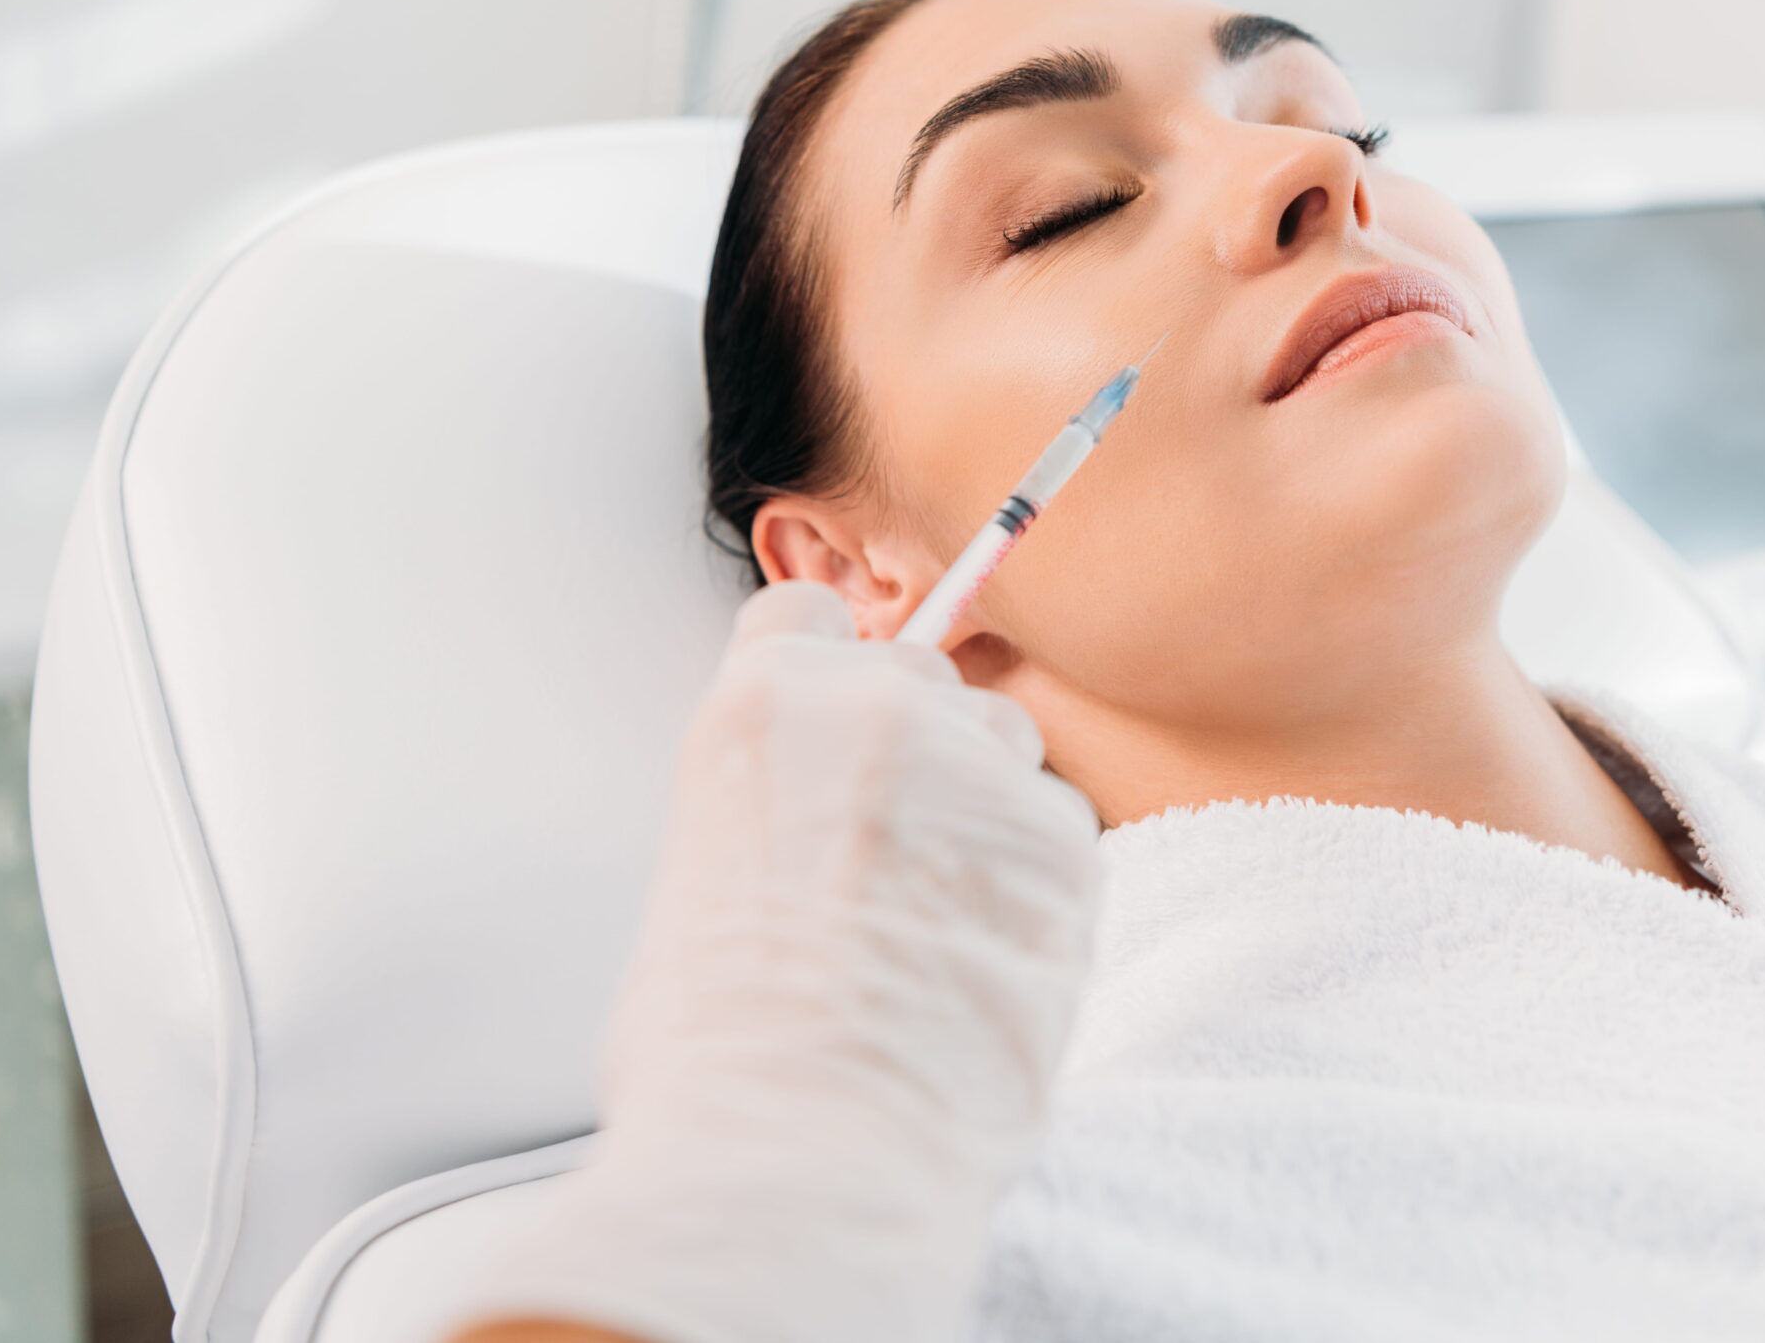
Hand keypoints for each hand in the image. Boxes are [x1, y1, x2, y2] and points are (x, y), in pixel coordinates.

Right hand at [454, 582, 1103, 1342]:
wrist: (807, 1149)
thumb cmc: (722, 1056)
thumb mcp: (696, 884)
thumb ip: (762, 811)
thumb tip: (793, 837)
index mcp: (761, 709)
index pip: (809, 616)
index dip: (824, 668)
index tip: (833, 718)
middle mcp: (878, 711)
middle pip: (921, 674)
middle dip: (915, 743)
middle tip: (890, 852)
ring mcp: (982, 771)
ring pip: (1007, 746)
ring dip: (987, 805)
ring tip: (943, 918)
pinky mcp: (1069, 847)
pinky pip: (1064, 835)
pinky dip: (1039, 886)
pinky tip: (990, 962)